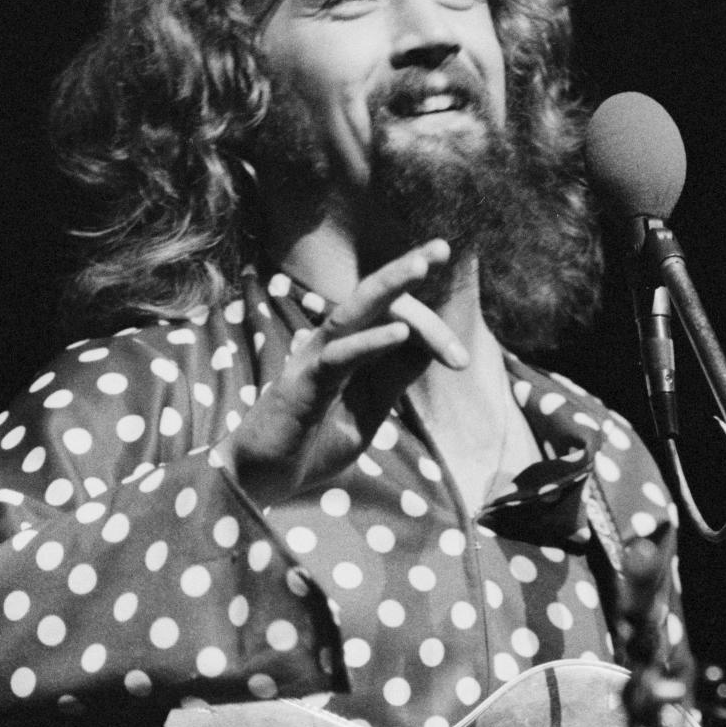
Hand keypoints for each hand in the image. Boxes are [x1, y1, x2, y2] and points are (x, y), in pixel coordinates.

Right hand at [219, 240, 464, 505]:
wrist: (264, 478)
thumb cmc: (313, 444)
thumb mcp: (368, 412)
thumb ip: (392, 380)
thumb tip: (427, 349)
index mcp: (350, 350)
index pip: (394, 320)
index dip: (432, 332)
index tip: (461, 360)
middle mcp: (331, 343)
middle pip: (373, 297)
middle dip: (407, 269)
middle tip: (442, 248)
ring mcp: (314, 357)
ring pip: (354, 310)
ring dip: (390, 285)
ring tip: (422, 266)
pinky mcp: (303, 381)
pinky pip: (340, 355)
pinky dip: (371, 342)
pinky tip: (400, 334)